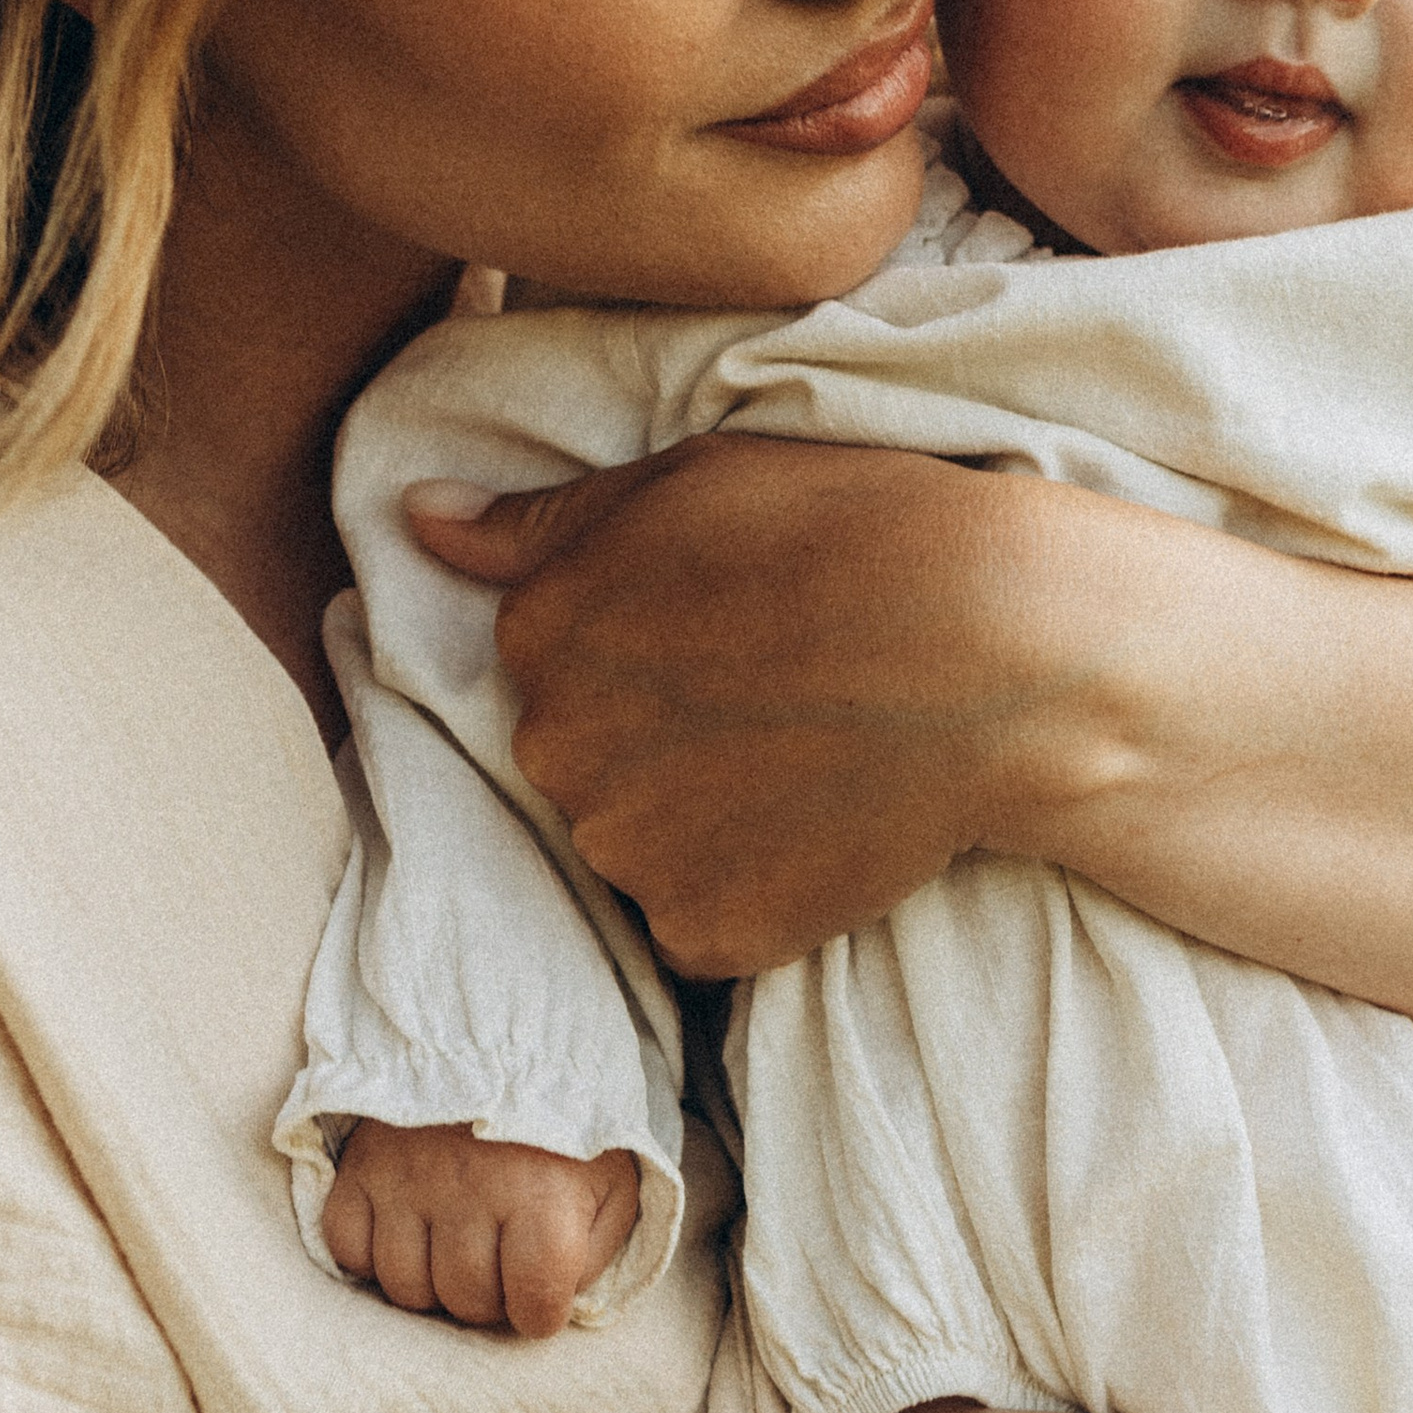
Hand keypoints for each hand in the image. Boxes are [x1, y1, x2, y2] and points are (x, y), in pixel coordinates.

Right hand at [324, 1119, 640, 1338]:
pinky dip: (372, 1254)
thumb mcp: (612, 1180)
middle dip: (488, 1299)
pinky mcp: (363, 1166)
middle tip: (499, 1266)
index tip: (541, 1298)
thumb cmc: (565, 1125)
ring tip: (455, 1250)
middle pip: (466, 1300)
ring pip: (405, 1286)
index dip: (540, 1314)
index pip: (534, 1302)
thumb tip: (557, 1301)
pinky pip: (348, 1247)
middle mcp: (473, 1192)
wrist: (500, 1039)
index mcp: (544, 1197)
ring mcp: (409, 1180)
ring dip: (432, 1283)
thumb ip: (596, 1249)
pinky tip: (406, 1232)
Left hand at [406, 437, 1094, 974]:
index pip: (554, 660)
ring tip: (810, 764)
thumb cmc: (856, 534)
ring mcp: (629, 852)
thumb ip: (543, 515)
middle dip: (665, 741)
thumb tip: (417, 518)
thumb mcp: (695, 478)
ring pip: (641, 847)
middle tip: (782, 701)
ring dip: (705, 822)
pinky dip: (753, 893)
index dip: (652, 650)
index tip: (736, 635)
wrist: (995, 649)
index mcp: (540, 631)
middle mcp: (556, 749)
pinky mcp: (707, 934)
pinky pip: (702, 925)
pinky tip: (822, 831)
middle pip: (589, 761)